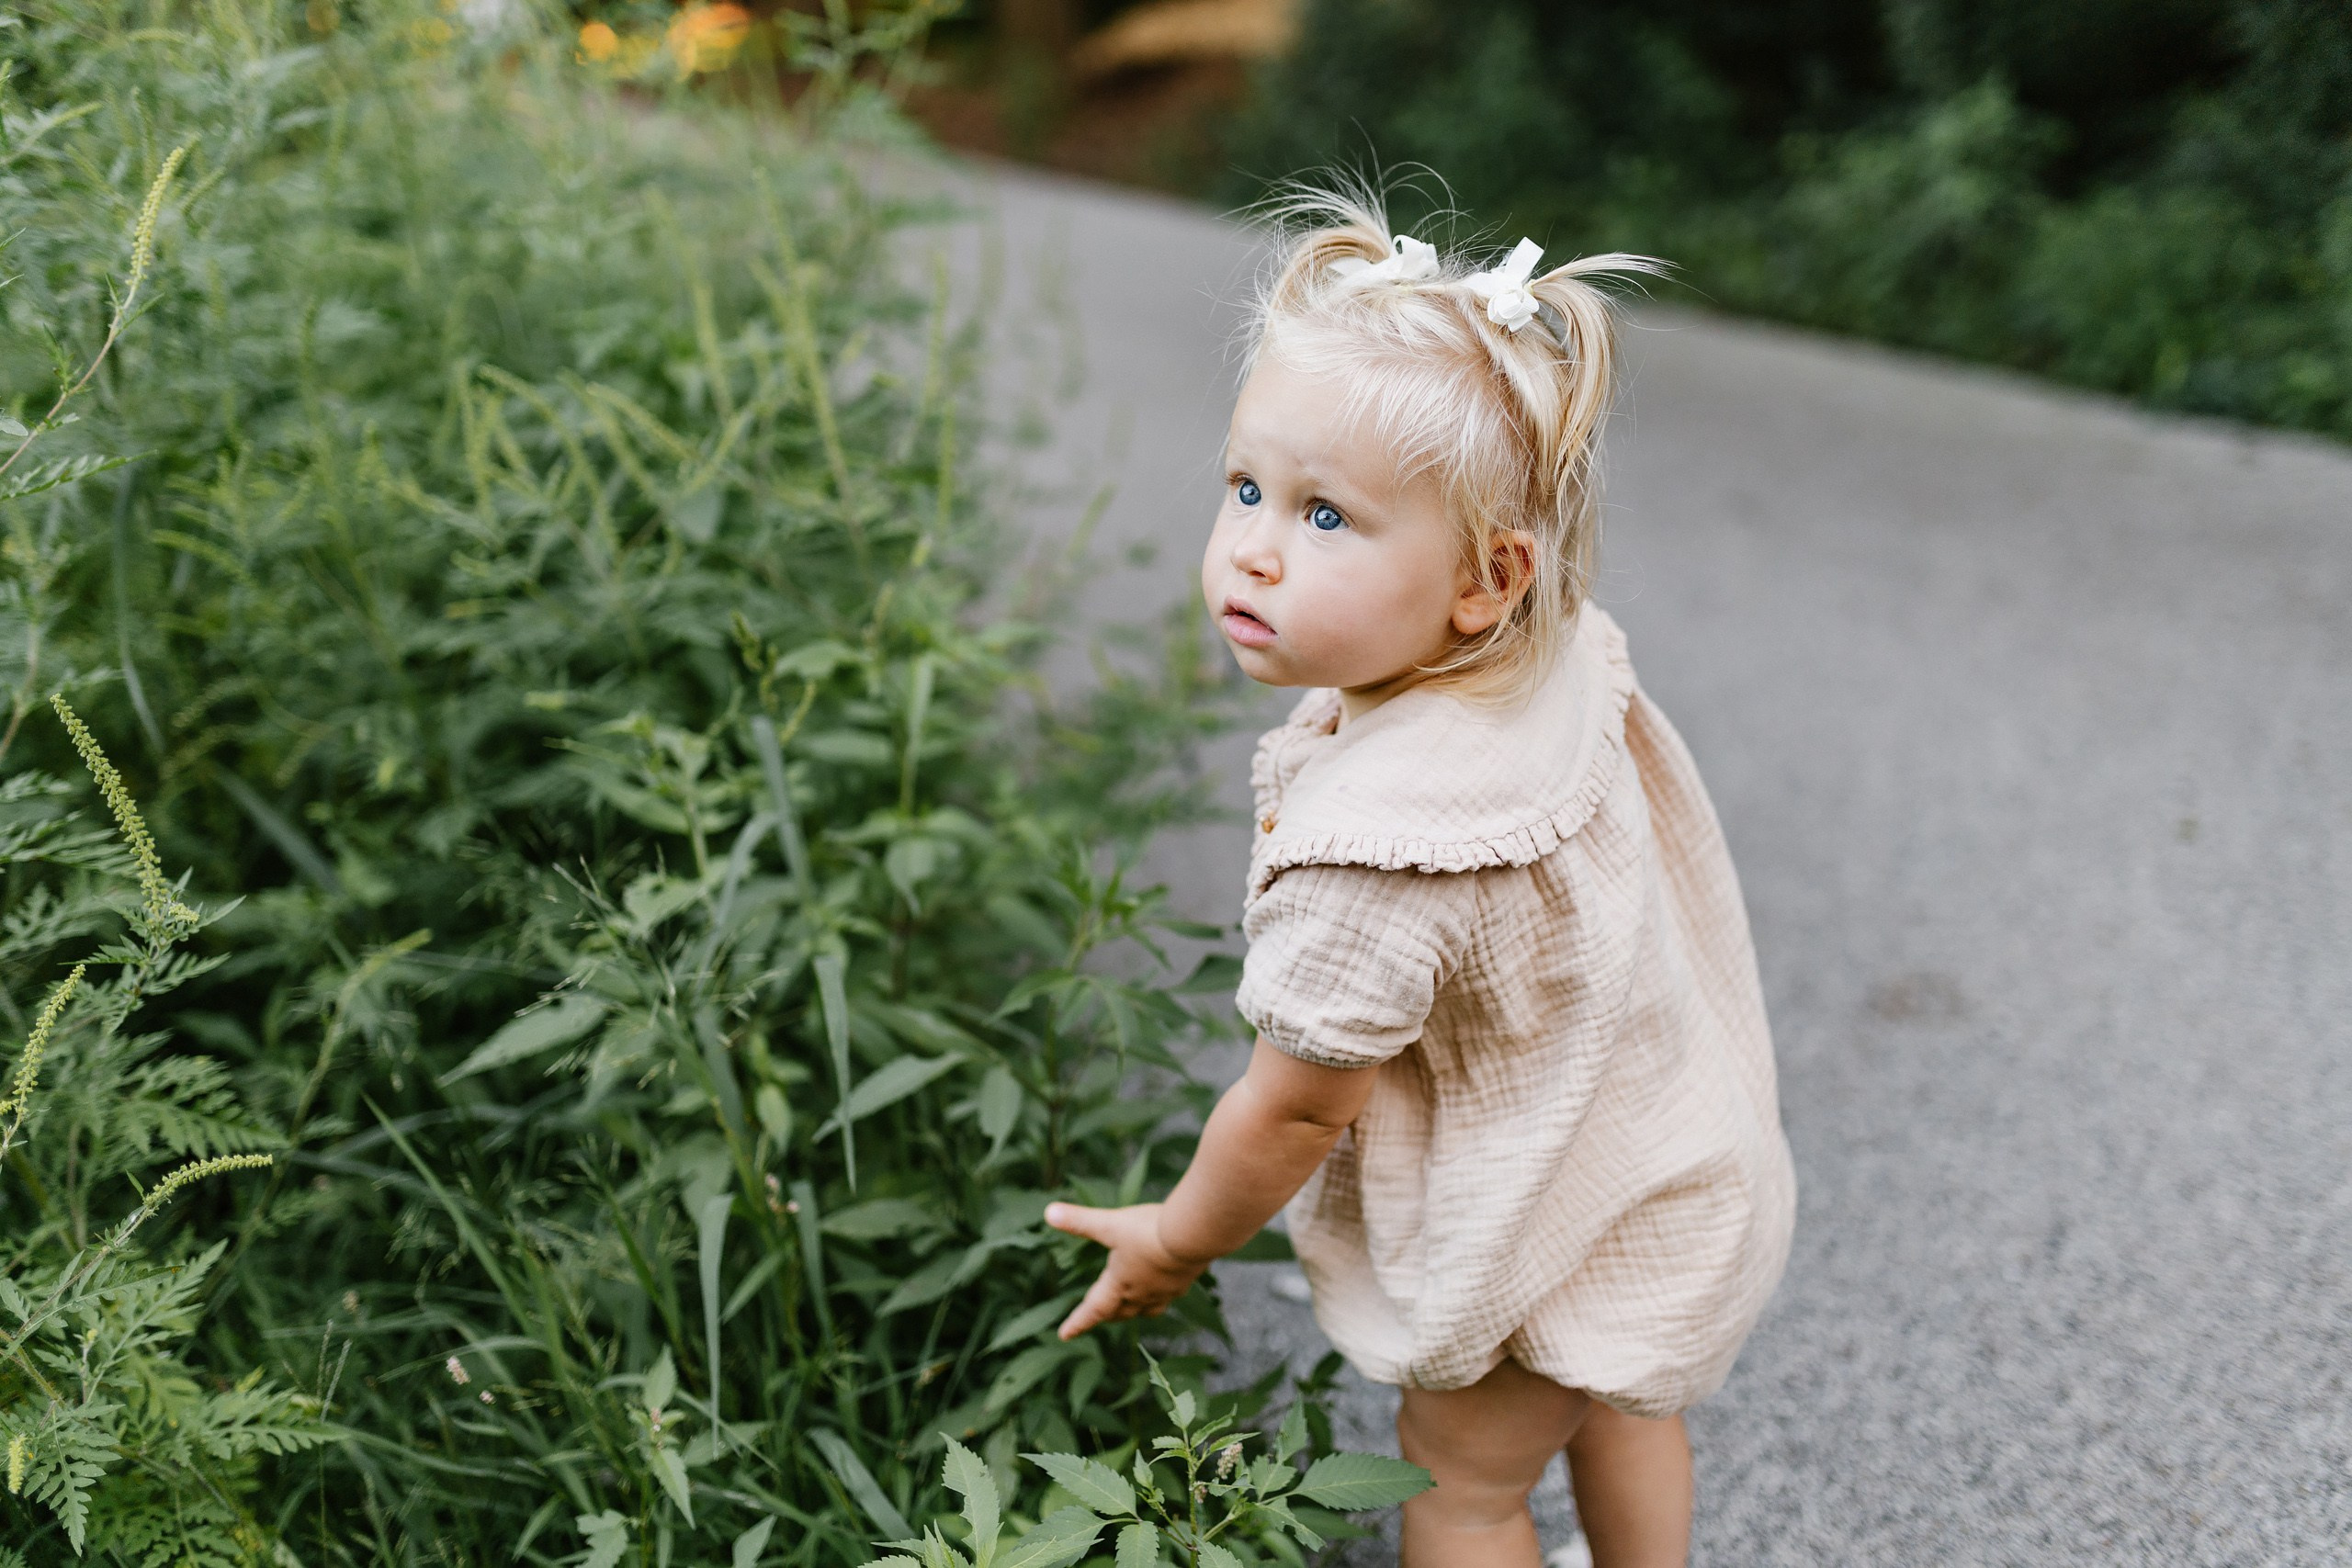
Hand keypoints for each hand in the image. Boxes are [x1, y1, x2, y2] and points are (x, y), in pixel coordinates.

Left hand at [1044, 1201, 1208, 1339]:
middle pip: (1120, 1312)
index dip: (1078, 1322)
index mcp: (1119, 1283)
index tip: (1065, 1334)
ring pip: (1146, 1309)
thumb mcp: (1110, 1223)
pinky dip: (1160, 1295)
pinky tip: (1164, 1283)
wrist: (1193, 1235)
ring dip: (1134, 1309)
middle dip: (1107, 1314)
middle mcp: (1141, 1293)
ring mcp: (1166, 1290)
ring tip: (1131, 1304)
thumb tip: (1049, 1213)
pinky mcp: (1185, 1281)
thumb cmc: (1148, 1231)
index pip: (1093, 1310)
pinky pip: (1169, 1296)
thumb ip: (1080, 1221)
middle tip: (1098, 1314)